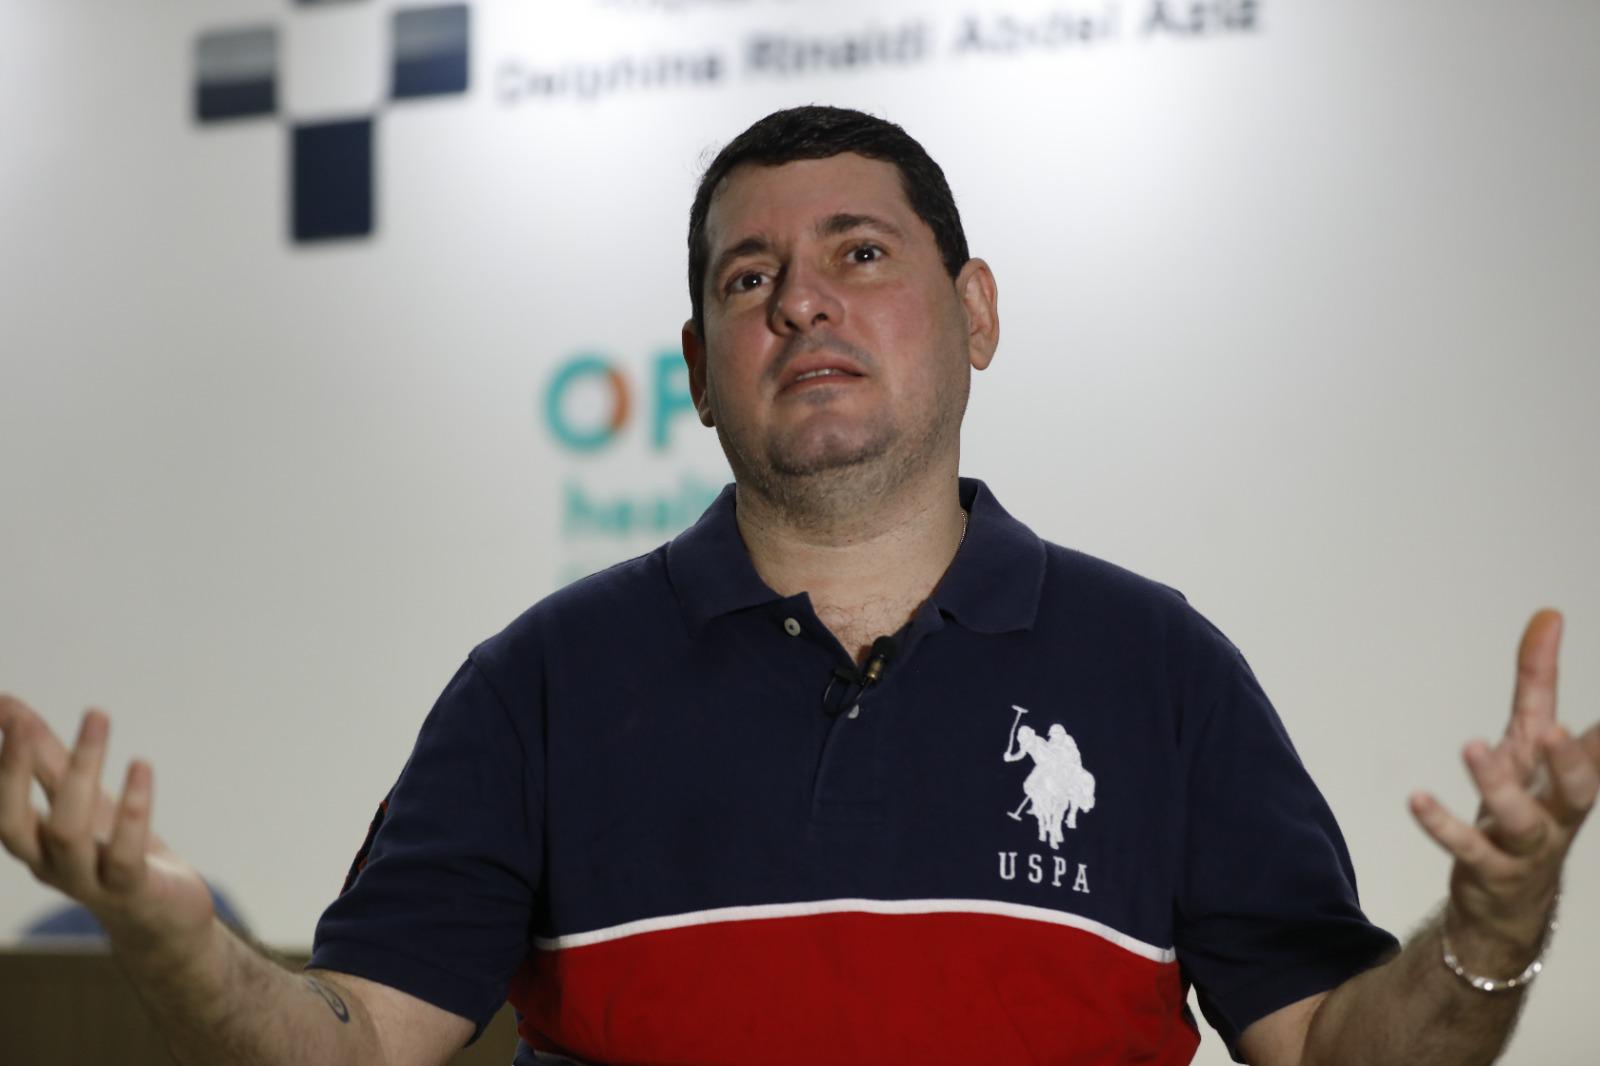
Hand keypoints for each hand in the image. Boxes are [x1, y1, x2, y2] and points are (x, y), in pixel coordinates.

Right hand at [0, 696, 214, 955]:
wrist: (163, 917)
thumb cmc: (113, 849)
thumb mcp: (80, 798)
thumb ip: (43, 756)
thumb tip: (4, 703)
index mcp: (34, 845)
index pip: (1, 809)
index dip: (1, 766)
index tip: (4, 714)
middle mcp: (51, 866)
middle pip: (15, 825)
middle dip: (14, 772)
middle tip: (20, 722)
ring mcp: (90, 881)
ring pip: (70, 833)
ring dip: (81, 770)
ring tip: (97, 715)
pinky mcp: (133, 889)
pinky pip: (125, 854)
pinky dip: (133, 809)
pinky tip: (141, 765)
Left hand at [1409, 610, 1599, 965]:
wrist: (1509, 899)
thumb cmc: (1527, 804)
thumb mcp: (1528, 739)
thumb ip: (1538, 681)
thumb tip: (1548, 614)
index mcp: (1570, 778)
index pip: (1598, 751)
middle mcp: (1558, 813)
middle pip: (1580, 792)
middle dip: (1570, 762)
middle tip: (1554, 730)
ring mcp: (1526, 846)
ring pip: (1523, 822)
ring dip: (1497, 785)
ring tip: (1471, 746)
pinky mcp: (1488, 870)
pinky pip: (1468, 849)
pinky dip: (1443, 825)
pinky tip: (1418, 798)